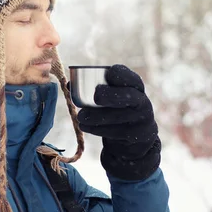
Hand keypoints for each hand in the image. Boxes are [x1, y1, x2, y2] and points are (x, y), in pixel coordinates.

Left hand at [77, 64, 160, 179]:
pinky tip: (84, 126)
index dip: (117, 74)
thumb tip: (69, 84)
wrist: (136, 137)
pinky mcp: (135, 136)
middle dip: (110, 95)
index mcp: (135, 86)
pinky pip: (113, 132)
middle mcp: (141, 101)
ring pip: (116, 117)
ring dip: (95, 116)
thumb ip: (94, 87)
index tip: (106, 75)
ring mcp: (140, 120)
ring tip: (80, 116)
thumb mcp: (112, 96)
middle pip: (127, 96)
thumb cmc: (118, 109)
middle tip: (96, 96)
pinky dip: (96, 129)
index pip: (129, 77)